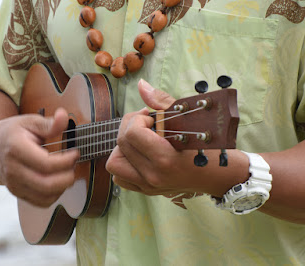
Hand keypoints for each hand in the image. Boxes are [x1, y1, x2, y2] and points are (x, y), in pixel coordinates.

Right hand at [0, 108, 79, 206]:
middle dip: (67, 177)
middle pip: (46, 185)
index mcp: (16, 149)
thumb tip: (64, 116)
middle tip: (73, 165)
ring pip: (45, 197)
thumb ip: (48, 123)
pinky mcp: (17, 193)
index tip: (75, 152)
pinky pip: (41, 202)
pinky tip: (58, 181)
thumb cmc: (12, 132)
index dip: (66, 161)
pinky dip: (55, 195)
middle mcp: (12, 170)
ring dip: (63, 187)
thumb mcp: (29, 122)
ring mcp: (13, 184)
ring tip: (67, 172)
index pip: (46, 164)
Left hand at [106, 79, 198, 195]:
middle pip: (121, 143)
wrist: (220, 176)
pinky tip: (139, 155)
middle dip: (130, 126)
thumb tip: (141, 85)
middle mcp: (153, 176)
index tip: (152, 117)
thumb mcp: (189, 120)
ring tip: (140, 140)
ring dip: (123, 147)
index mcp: (165, 159)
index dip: (139, 118)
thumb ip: (161, 102)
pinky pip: (119, 177)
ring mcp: (148, 186)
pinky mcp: (146, 191)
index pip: (132, 132)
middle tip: (147, 123)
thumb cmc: (209, 147)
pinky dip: (124, 163)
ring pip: (114, 162)